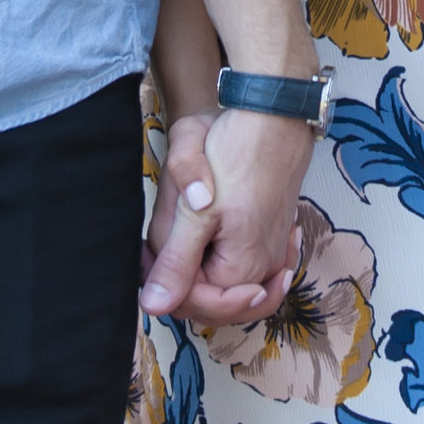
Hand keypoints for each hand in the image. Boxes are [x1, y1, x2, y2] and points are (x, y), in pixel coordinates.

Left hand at [137, 111, 266, 321]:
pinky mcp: (273, 237)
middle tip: (163, 236)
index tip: (150, 253)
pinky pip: (245, 267)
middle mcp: (264, 269)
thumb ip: (175, 262)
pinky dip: (221, 258)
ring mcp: (273, 253)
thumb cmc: (237, 153)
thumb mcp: (195, 210)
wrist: (272, 117)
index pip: (195, 305)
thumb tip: (153, 306)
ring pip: (226, 284)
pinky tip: (206, 235)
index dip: (166, 285)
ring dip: (199, 266)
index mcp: (243, 268)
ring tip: (180, 231)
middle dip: (182, 276)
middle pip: (212, 300)